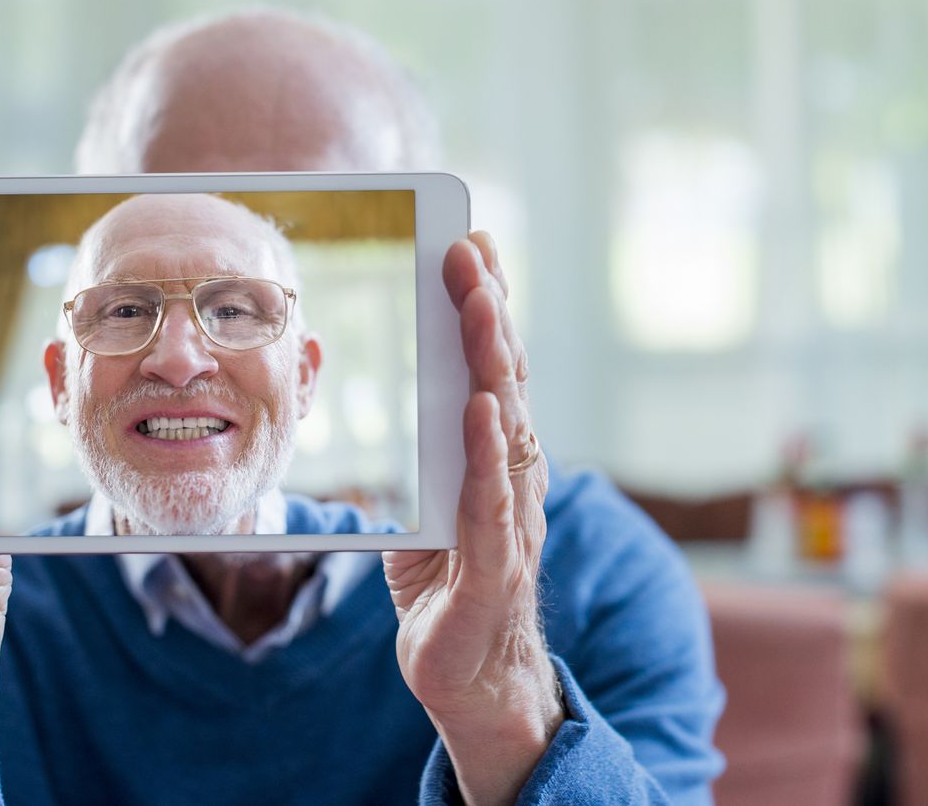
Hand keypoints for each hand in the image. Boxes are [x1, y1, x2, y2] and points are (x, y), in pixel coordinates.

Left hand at [383, 232, 559, 805]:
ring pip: (505, 428)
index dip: (485, 308)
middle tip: (469, 247)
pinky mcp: (494, 570)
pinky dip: (487, 454)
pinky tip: (479, 410)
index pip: (492, 371)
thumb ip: (431, 457)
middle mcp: (514, 480)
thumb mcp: (430, 509)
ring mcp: (511, 522)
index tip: (471, 245)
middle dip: (486, 311)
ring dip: (491, 361)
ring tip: (478, 302)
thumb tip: (412, 400)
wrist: (474, 682)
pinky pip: (492, 504)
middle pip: (502, 382)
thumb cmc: (449, 590)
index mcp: (494, 461)